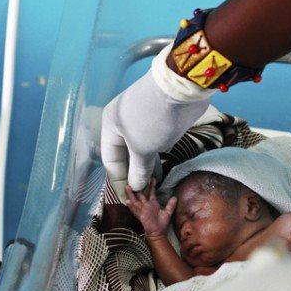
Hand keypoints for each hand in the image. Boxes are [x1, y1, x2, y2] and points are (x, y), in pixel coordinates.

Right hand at [101, 45, 212, 198]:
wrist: (180, 90)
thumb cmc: (152, 119)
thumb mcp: (142, 148)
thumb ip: (138, 169)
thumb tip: (136, 186)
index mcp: (111, 126)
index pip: (111, 161)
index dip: (118, 182)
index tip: (127, 200)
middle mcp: (124, 124)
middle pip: (126, 155)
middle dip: (134, 175)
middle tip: (142, 195)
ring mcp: (144, 122)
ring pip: (142, 150)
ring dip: (147, 167)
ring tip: (152, 187)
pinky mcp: (161, 121)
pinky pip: (156, 144)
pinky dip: (157, 157)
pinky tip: (162, 170)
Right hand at [125, 179, 176, 237]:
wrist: (158, 233)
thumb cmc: (161, 224)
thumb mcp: (167, 213)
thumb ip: (170, 205)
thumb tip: (175, 197)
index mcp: (153, 204)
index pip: (151, 193)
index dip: (151, 186)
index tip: (152, 178)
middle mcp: (146, 206)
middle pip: (140, 195)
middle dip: (137, 189)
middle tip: (132, 181)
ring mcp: (142, 210)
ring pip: (135, 201)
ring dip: (131, 195)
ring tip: (127, 187)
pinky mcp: (140, 216)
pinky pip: (135, 210)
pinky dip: (132, 206)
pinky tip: (128, 201)